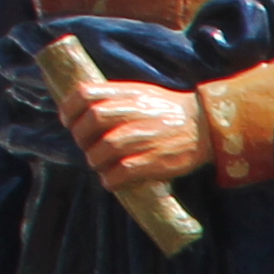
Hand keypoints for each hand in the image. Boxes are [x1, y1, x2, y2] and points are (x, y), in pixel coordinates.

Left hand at [59, 66, 210, 187]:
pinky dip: (109, 179)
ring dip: (94, 161)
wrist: (205, 127)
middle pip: (91, 122)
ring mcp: (142, 138)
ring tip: (100, 165)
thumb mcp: (140, 93)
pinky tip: (111, 180)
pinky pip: (119, 173)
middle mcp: (133, 113)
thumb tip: (81, 111)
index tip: (68, 121)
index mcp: (127, 93)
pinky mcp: (152, 162)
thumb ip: (113, 98)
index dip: (70, 109)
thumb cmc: (168, 112)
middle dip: (81, 138)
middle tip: (86, 146)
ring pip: (101, 151)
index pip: (85, 94)